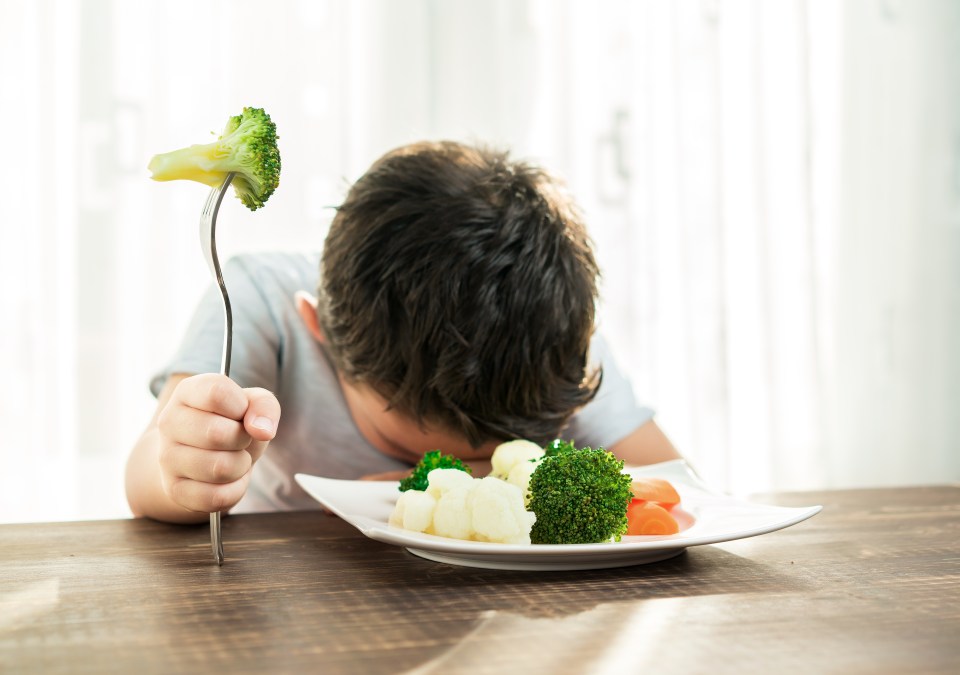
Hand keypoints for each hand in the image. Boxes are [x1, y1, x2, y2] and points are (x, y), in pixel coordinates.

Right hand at [155, 373, 279, 513]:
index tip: (241, 413)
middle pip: (217, 434)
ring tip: (234, 458)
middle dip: (243, 439)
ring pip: (220, 468)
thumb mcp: (253, 405)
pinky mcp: (174, 490)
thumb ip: (264, 406)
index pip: (217, 393)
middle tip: (239, 439)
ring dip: (240, 465)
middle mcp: (169, 422)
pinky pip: (217, 497)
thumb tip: (262, 429)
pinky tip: (228, 479)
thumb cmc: (231, 424)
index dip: (241, 407)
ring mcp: (167, 458)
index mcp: (187, 392)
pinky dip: (235, 489)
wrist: (207, 455)